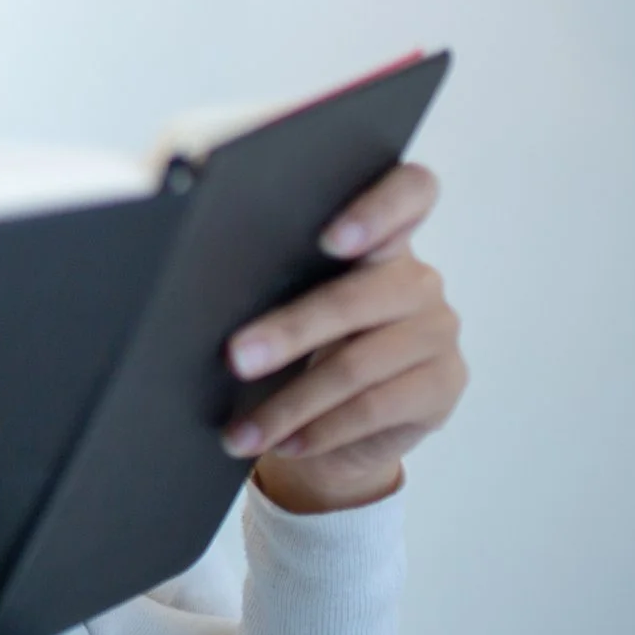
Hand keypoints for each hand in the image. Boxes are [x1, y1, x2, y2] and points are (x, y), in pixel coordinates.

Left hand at [221, 162, 467, 512]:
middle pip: (359, 296)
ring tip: (239, 430)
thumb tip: (190, 238)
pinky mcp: (444, 384)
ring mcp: (437, 330)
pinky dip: (321, 430)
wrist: (327, 425)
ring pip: (358, 365)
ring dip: (289, 403)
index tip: (330, 239)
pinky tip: (284, 443)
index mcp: (381, 236)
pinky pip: (377, 408)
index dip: (379, 207)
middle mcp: (418, 277)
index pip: (410, 191)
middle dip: (290, 330)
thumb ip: (259, 263)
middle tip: (235, 357)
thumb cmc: (288, 344)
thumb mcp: (274, 297)